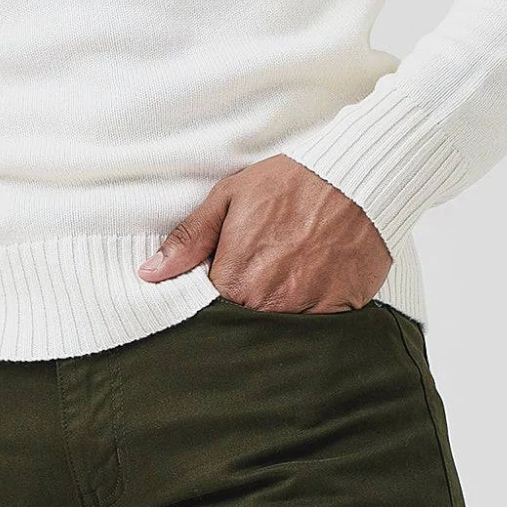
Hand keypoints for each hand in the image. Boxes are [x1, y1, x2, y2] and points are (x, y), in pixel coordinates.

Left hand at [137, 156, 390, 311]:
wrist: (355, 177)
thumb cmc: (291, 182)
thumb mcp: (229, 197)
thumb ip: (190, 240)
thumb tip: (151, 273)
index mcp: (235, 278)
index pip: (210, 311)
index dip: (215, 298)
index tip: (226, 281)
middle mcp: (269, 301)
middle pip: (246, 322)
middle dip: (247, 305)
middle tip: (261, 275)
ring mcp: (307, 309)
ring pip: (280, 328)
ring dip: (280, 309)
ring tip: (289, 276)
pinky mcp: (341, 309)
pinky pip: (319, 327)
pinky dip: (314, 311)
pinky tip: (315, 284)